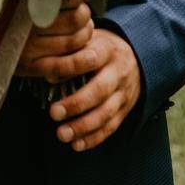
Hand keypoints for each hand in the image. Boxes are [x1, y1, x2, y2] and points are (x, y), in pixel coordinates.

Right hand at [15, 0, 93, 78]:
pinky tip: (92, 56)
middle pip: (77, 18)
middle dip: (84, 15)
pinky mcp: (28, 66)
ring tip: (82, 30)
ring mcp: (26, 46)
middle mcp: (25, 21)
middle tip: (80, 14)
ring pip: (74, 40)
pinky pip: (62, 66)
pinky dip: (81, 62)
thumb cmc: (6, 7)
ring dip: (86, 34)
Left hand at [48, 29, 141, 152]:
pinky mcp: (125, 110)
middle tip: (54, 113)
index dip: (70, 68)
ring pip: (105, 113)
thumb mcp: (88, 40)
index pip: (90, 58)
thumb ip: (69, 51)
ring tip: (62, 134)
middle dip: (76, 104)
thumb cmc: (101, 48)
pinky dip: (93, 138)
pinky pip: (110, 127)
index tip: (49, 78)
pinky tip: (76, 144)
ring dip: (83, 127)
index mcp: (107, 50)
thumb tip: (47, 71)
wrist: (137, 57)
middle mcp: (118, 72)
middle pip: (100, 90)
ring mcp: (124, 93)